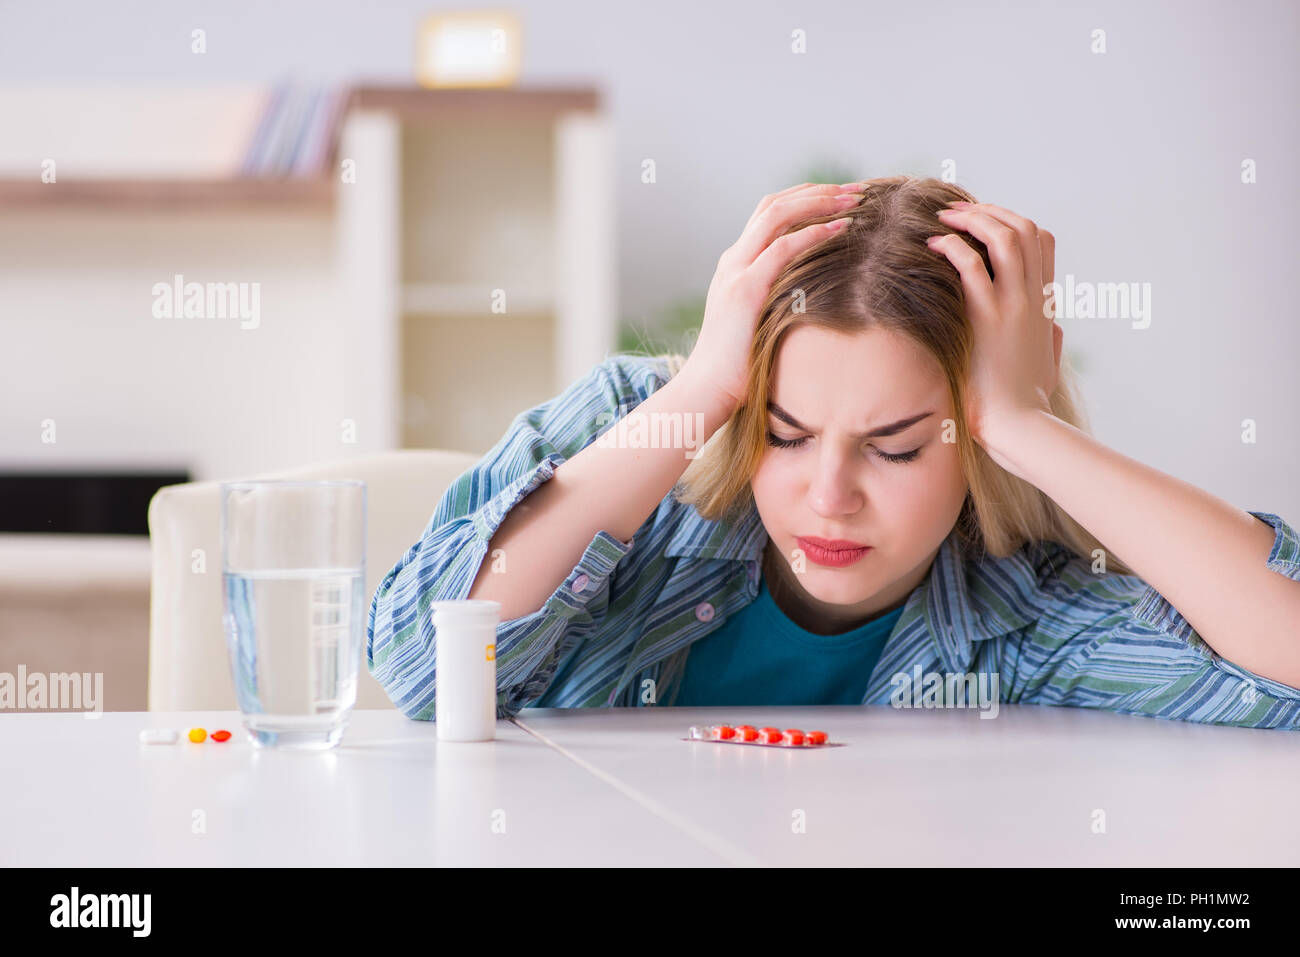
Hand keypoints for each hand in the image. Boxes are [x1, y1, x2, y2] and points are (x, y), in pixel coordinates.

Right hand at [680, 181, 864, 414]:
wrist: (707, 390)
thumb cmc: (737, 367)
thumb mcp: (761, 324)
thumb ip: (780, 303)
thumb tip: (816, 303)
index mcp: (736, 266)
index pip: (769, 215)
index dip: (805, 199)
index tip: (841, 198)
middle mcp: (733, 260)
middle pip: (774, 205)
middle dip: (817, 192)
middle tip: (855, 190)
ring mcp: (735, 271)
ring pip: (777, 215)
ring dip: (819, 203)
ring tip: (854, 200)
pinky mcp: (744, 290)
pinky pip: (782, 248)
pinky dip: (813, 233)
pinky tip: (840, 228)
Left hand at [926, 201, 1064, 444]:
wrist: (1020, 426)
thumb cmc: (1027, 402)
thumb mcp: (1048, 364)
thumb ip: (1052, 339)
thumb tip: (1055, 327)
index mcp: (1045, 303)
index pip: (1044, 241)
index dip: (1014, 222)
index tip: (984, 224)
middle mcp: (1033, 298)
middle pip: (1025, 229)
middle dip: (990, 211)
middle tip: (958, 210)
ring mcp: (1013, 306)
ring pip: (1005, 237)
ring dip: (974, 220)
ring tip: (944, 217)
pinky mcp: (988, 319)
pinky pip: (972, 266)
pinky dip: (954, 246)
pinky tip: (935, 245)